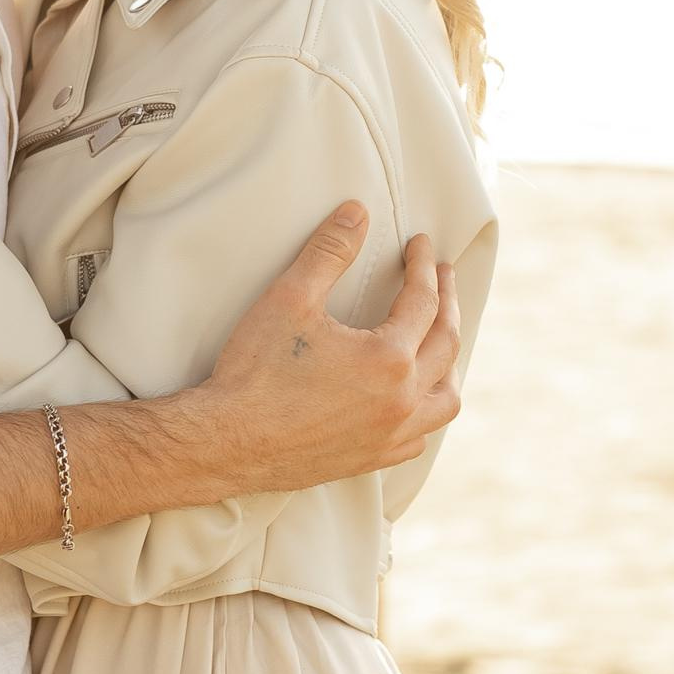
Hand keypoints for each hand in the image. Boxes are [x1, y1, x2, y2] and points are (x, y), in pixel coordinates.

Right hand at [204, 206, 462, 490]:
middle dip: (448, 302)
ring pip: (444, 401)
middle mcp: (401, 402)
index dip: (423, 266)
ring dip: (449, 364)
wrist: (224, 442)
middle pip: (446, 344)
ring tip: (441, 340)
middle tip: (443, 277)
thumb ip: (329, 251)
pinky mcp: (368, 460)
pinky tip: (413, 402)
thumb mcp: (290, 298)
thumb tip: (356, 213)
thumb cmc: (254, 372)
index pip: (423, 300)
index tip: (419, 245)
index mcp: (389, 359)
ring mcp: (387, 436)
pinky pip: (417, 439)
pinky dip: (425, 414)